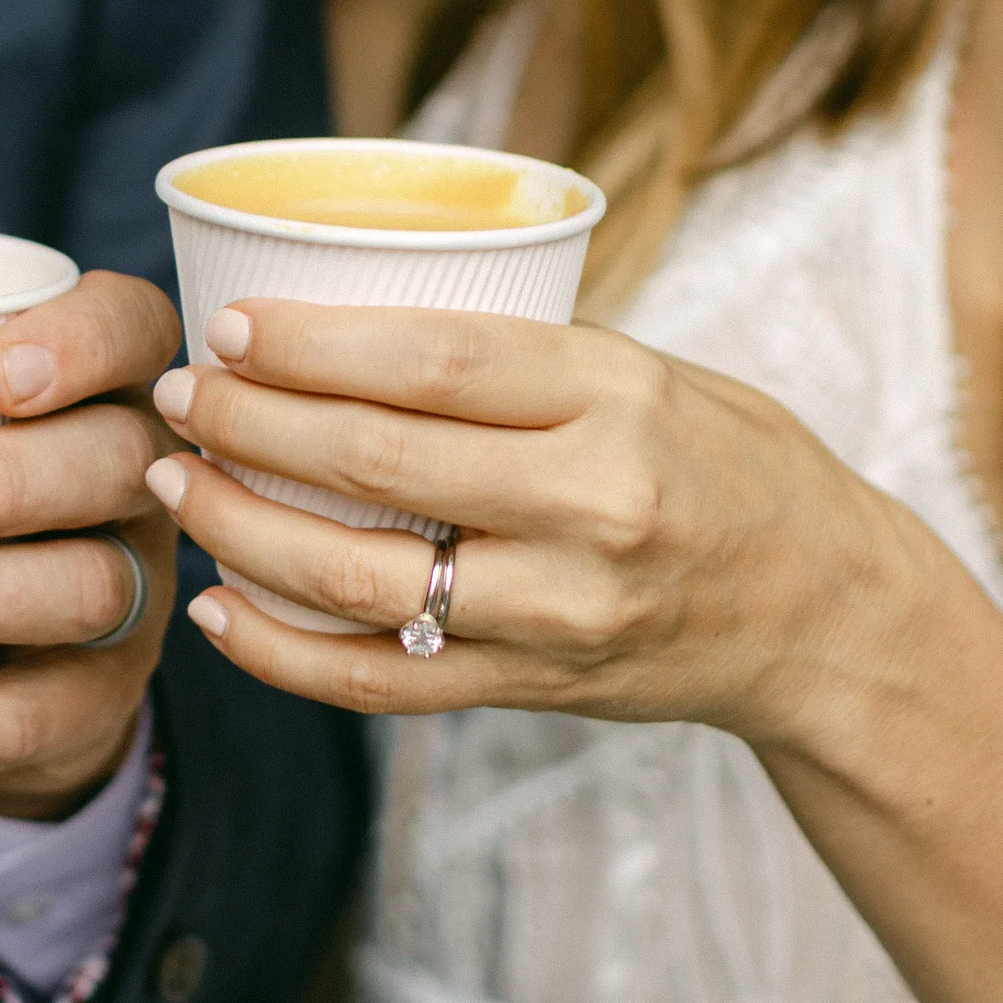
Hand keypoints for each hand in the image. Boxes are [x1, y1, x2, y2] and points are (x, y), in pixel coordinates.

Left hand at [144, 296, 909, 741]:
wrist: (826, 613)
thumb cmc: (725, 459)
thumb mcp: (649, 368)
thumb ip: (518, 356)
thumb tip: (339, 313)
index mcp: (617, 397)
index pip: (438, 360)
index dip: (314, 342)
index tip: (228, 325)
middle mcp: (591, 506)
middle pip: (378, 462)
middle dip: (250, 424)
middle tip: (177, 395)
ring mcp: (561, 612)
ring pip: (360, 578)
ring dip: (242, 528)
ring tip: (176, 484)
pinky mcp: (538, 690)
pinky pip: (382, 681)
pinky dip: (283, 653)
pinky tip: (218, 610)